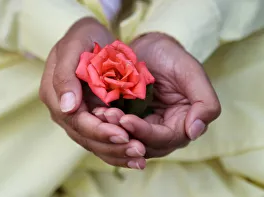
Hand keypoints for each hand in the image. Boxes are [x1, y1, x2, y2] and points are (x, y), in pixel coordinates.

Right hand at [39, 17, 145, 168]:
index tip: (122, 135)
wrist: (93, 38)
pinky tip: (135, 156)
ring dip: (118, 153)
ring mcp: (78, 117)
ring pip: (95, 143)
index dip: (98, 131)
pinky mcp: (92, 118)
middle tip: (138, 151)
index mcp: (54, 95)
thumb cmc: (84, 37)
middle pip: (86, 137)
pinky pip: (103, 139)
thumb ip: (65, 75)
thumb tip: (67, 108)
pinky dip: (118, 149)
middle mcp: (65, 111)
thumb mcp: (73, 46)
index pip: (75, 121)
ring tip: (140, 158)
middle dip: (112, 146)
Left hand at [93, 33, 220, 157]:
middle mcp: (165, 130)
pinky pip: (118, 129)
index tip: (126, 120)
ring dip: (114, 132)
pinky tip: (99, 113)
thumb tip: (195, 132)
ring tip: (101, 114)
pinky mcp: (130, 119)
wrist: (150, 47)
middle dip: (125, 134)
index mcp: (183, 123)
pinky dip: (108, 125)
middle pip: (145, 145)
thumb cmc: (172, 57)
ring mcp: (146, 126)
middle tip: (107, 116)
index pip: (165, 139)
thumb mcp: (191, 73)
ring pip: (129, 140)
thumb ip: (205, 103)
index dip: (145, 133)